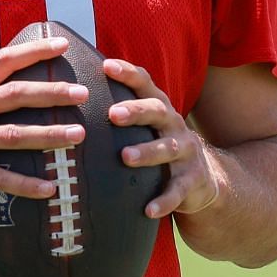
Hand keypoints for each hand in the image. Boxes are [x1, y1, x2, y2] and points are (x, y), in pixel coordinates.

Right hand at [0, 36, 88, 236]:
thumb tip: (17, 86)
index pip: (2, 62)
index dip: (33, 51)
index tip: (62, 46)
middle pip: (14, 95)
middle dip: (51, 93)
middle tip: (83, 93)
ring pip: (12, 136)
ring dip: (48, 136)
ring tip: (78, 137)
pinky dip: (26, 184)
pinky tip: (49, 189)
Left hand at [104, 59, 220, 217]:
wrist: (205, 178)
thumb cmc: (161, 145)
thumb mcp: (148, 126)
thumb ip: (121, 110)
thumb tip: (71, 94)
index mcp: (160, 109)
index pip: (146, 85)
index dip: (128, 74)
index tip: (106, 66)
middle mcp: (174, 126)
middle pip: (158, 112)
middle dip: (136, 111)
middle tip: (113, 113)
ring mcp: (185, 153)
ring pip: (167, 149)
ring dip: (147, 152)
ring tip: (126, 157)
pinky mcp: (191, 181)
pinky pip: (177, 191)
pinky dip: (164, 201)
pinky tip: (148, 210)